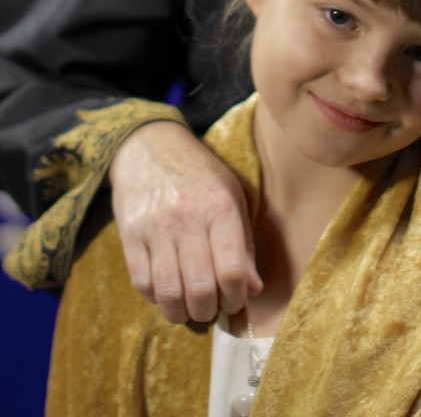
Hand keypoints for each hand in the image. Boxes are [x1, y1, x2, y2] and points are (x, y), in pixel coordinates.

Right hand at [109, 121, 261, 323]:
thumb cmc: (201, 175)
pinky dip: (155, 297)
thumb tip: (254, 289)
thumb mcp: (233, 197)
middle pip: (200, 288)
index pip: (232, 271)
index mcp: (221, 208)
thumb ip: (244, 244)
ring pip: (168, 292)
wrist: (152, 146)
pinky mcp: (129, 233)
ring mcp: (155, 226)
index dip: (236, 298)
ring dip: (180, 313)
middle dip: (208, 311)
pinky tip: (166, 291)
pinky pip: (142, 282)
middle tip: (210, 309)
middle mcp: (188, 218)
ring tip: (188, 309)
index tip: (234, 301)